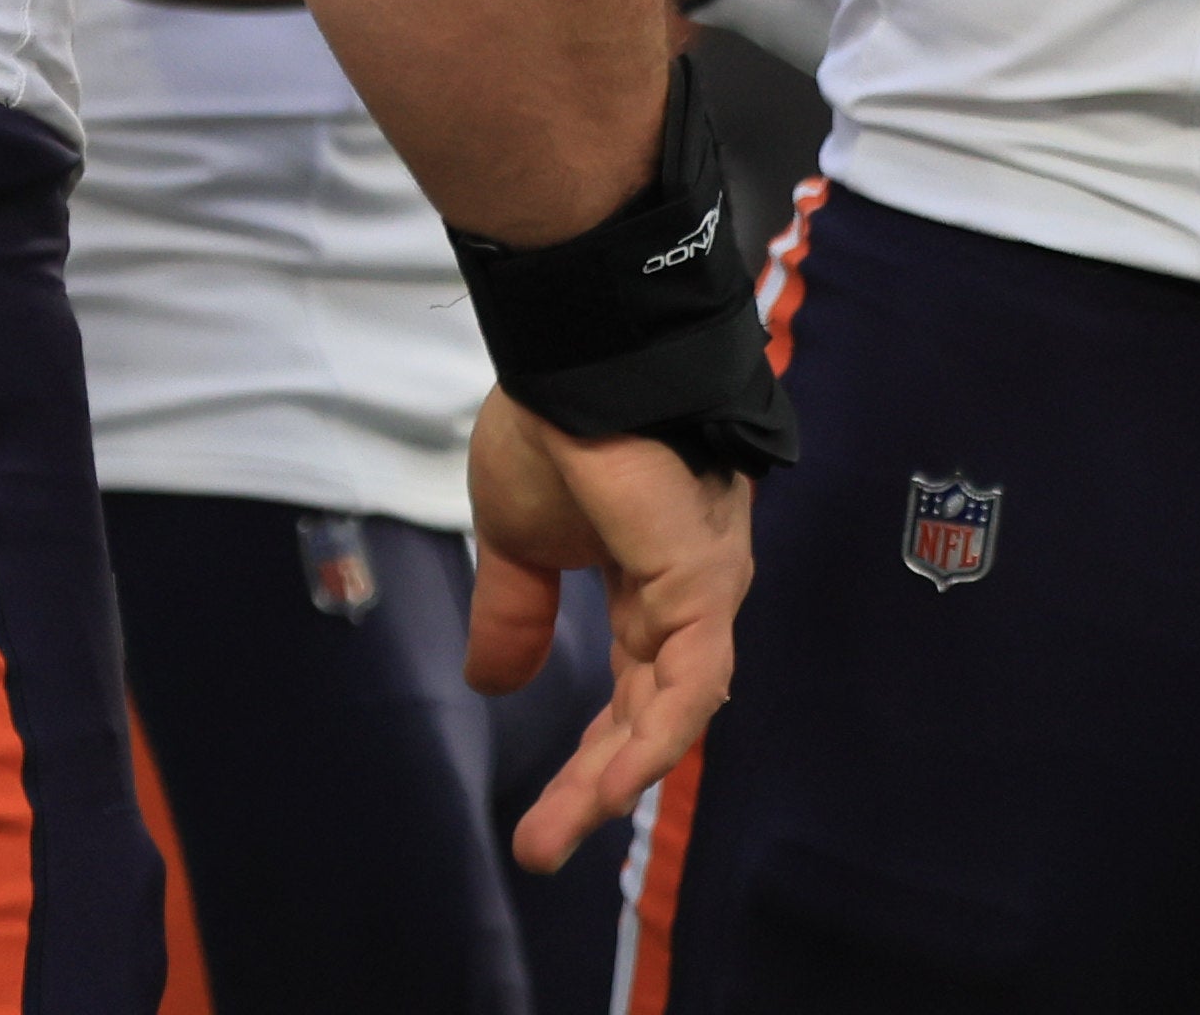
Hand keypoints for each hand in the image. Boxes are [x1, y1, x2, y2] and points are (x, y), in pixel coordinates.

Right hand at [464, 394, 757, 870]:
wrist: (571, 350)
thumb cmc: (552, 421)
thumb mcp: (517, 539)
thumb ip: (516, 613)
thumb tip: (493, 684)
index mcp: (651, 582)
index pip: (631, 692)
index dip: (588, 759)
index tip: (538, 827)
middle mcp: (690, 592)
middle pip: (651, 713)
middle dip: (595, 785)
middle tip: (541, 848)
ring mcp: (705, 584)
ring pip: (674, 708)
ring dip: (617, 776)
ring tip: (558, 834)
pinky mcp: (703, 575)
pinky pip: (690, 675)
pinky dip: (657, 734)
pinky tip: (615, 783)